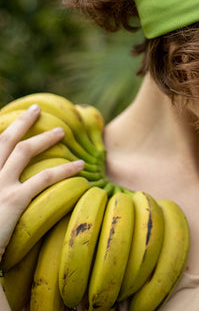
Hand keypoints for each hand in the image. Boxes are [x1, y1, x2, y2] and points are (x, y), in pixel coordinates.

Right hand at [0, 104, 84, 260]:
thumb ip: (1, 190)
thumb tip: (9, 188)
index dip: (4, 133)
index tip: (13, 123)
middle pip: (4, 140)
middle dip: (21, 121)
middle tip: (35, 109)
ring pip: (24, 151)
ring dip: (44, 137)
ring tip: (61, 131)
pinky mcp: (13, 201)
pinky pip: (45, 178)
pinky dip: (64, 170)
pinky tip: (79, 166)